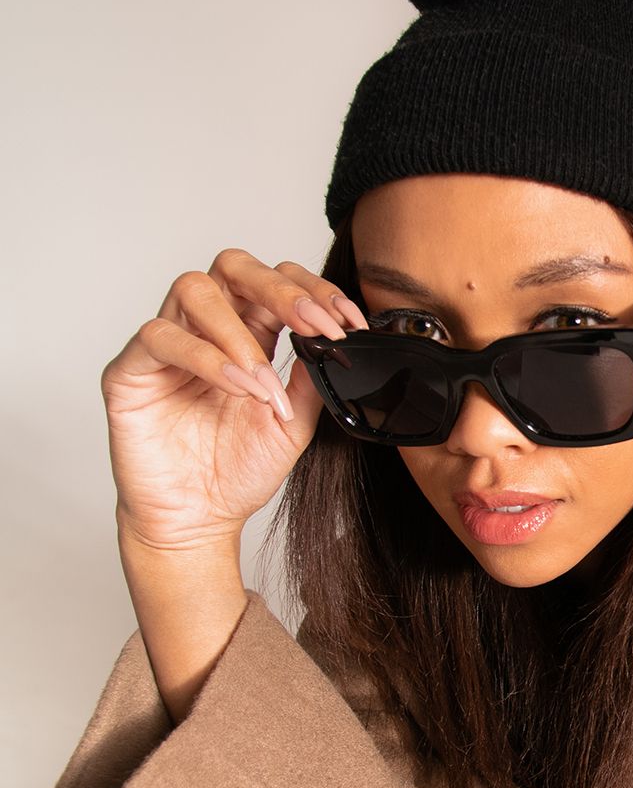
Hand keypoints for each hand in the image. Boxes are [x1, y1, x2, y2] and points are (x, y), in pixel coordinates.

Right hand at [102, 247, 368, 553]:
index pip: (276, 282)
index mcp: (247, 333)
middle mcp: (206, 329)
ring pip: (194, 289)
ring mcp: (167, 345)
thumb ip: (309, 378)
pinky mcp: (130, 370)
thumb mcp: (293, 424)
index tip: (347, 322)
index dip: (315, 291)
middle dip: (281, 289)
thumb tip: (333, 340)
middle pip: (234, 266)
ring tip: (265, 381)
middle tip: (315, 324)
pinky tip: (237, 387)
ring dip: (241, 331)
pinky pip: (161, 337)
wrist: (199, 521)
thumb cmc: (238, 471)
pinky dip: (207, 358)